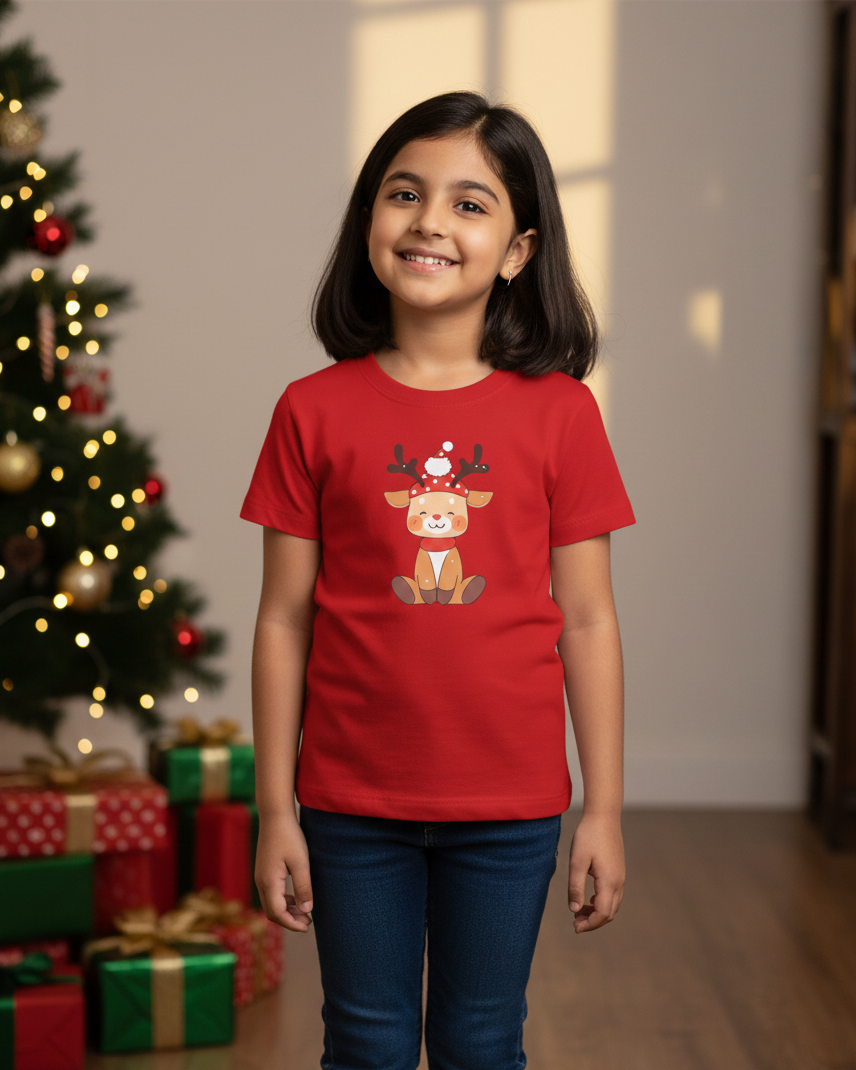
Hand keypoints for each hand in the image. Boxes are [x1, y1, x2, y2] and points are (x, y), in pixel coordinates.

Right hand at [255, 812, 313, 932]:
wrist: (275, 815)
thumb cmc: (289, 836)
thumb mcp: (301, 862)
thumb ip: (303, 887)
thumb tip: (306, 910)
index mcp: (269, 882)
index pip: (277, 913)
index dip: (292, 923)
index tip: (307, 926)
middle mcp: (261, 882)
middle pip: (272, 912)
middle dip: (289, 920)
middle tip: (308, 922)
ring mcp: (260, 877)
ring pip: (270, 904)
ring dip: (286, 911)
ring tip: (304, 913)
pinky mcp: (263, 871)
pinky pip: (270, 894)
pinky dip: (283, 901)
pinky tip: (296, 899)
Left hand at [567, 812, 624, 932]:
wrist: (603, 816)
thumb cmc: (588, 836)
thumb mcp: (576, 862)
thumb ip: (575, 887)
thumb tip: (574, 910)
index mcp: (609, 881)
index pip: (603, 914)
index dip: (589, 924)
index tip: (574, 926)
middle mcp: (619, 882)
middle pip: (609, 913)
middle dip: (593, 922)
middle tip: (575, 922)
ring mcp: (620, 876)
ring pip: (612, 905)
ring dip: (597, 912)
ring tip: (579, 911)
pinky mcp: (618, 871)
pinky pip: (613, 895)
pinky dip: (601, 902)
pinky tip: (589, 898)